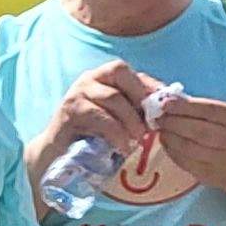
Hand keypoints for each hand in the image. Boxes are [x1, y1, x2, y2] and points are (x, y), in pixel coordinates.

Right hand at [39, 62, 155, 170]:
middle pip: (119, 71)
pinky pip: (101, 117)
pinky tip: (123, 146)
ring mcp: (77, 92)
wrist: (58, 155)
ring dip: (131, 120)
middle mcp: (88, 79)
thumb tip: (167, 106)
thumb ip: (136, 108)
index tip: (163, 106)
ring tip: (139, 139)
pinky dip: (117, 133)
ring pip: (113, 96)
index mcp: (101, 77)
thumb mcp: (118, 118)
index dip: (148, 85)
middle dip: (139, 96)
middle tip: (150, 123)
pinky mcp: (71, 111)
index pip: (128, 71)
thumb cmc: (93, 136)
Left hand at [151, 94, 225, 197]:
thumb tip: (172, 100)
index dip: (184, 106)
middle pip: (197, 130)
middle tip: (157, 117)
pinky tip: (167, 143)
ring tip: (160, 129)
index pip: (208, 110)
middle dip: (173, 122)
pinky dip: (172, 151)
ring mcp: (220, 160)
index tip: (165, 103)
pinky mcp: (209, 175)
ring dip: (169, 137)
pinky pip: (185, 162)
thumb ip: (205, 108)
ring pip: (188, 148)